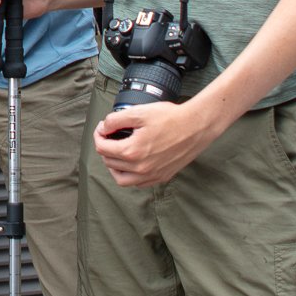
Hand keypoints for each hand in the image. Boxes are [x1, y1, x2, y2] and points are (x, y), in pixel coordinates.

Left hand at [93, 99, 219, 186]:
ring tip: (116, 153)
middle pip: (110, 162)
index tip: (103, 128)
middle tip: (109, 136)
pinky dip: (130, 176)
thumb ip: (115, 120)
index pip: (102, 148)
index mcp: (132, 151)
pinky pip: (139, 183)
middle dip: (105, 148)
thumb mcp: (139, 112)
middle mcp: (140, 168)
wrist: (196, 126)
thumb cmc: (171, 118)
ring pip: (122, 179)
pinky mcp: (162, 177)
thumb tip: (104, 127)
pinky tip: (132, 164)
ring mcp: (152, 175)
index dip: (98, 135)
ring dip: (114, 166)